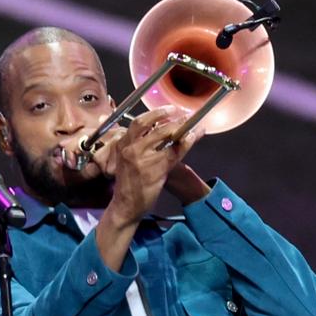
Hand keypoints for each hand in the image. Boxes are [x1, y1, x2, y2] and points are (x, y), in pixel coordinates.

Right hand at [105, 108, 190, 226]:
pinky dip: (185, 143)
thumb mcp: (126, 160)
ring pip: (163, 136)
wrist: (125, 206)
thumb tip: (157, 131)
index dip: (155, 114)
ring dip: (180, 127)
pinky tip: (193, 138)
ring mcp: (142, 159)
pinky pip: (173, 153)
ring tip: (192, 125)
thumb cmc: (128, 183)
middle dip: (166, 115)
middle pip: (149, 124)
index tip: (168, 110)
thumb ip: (137, 145)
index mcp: (122, 144)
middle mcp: (130, 149)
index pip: (139, 123)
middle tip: (181, 113)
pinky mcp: (154, 170)